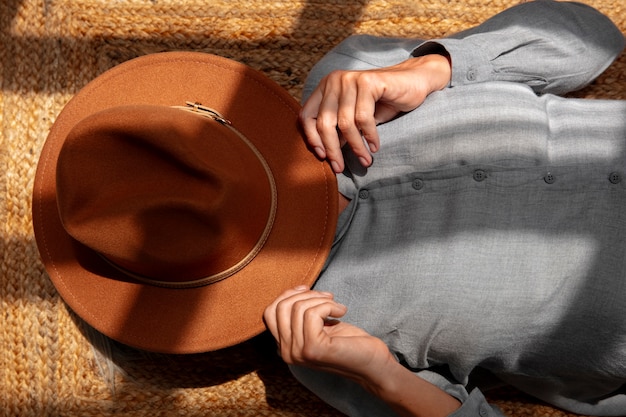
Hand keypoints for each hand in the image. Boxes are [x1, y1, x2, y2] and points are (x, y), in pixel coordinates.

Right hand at [264, 287, 461, 416]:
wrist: (372, 363)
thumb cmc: (348, 342)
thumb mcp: (318, 325)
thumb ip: (300, 315)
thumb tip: (292, 292)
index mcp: (285, 346)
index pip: (269, 312)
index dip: (287, 295)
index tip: (307, 290)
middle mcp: (286, 352)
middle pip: (281, 307)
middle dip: (306, 294)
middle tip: (328, 298)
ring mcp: (298, 352)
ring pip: (298, 308)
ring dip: (321, 299)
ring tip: (336, 305)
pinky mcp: (312, 349)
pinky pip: (312, 313)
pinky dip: (329, 306)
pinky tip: (341, 312)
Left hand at [300, 54, 450, 172]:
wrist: (413, 82)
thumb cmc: (382, 102)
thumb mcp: (355, 117)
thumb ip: (338, 129)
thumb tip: (327, 154)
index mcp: (326, 87)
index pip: (307, 116)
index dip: (311, 139)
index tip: (323, 157)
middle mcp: (334, 80)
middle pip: (324, 122)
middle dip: (333, 150)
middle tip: (340, 168)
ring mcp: (350, 79)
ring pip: (345, 124)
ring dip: (356, 147)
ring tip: (365, 160)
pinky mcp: (368, 82)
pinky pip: (363, 118)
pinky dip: (369, 136)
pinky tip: (375, 146)